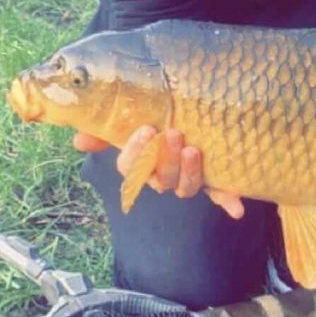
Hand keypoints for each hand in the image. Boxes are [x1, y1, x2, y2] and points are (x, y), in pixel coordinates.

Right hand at [73, 127, 244, 217]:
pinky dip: (227, 201)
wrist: (187, 108)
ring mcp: (187, 178)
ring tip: (194, 149)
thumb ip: (105, 128)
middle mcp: (162, 175)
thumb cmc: (153, 112)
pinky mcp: (212, 179)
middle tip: (173, 133)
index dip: (136, 152)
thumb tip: (78, 140)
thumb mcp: (131, 114)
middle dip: (165, 159)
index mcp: (140, 163)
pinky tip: (237, 209)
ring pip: (184, 188)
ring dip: (189, 173)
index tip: (145, 130)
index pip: (130, 168)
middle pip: (159, 179)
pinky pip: (219, 194)